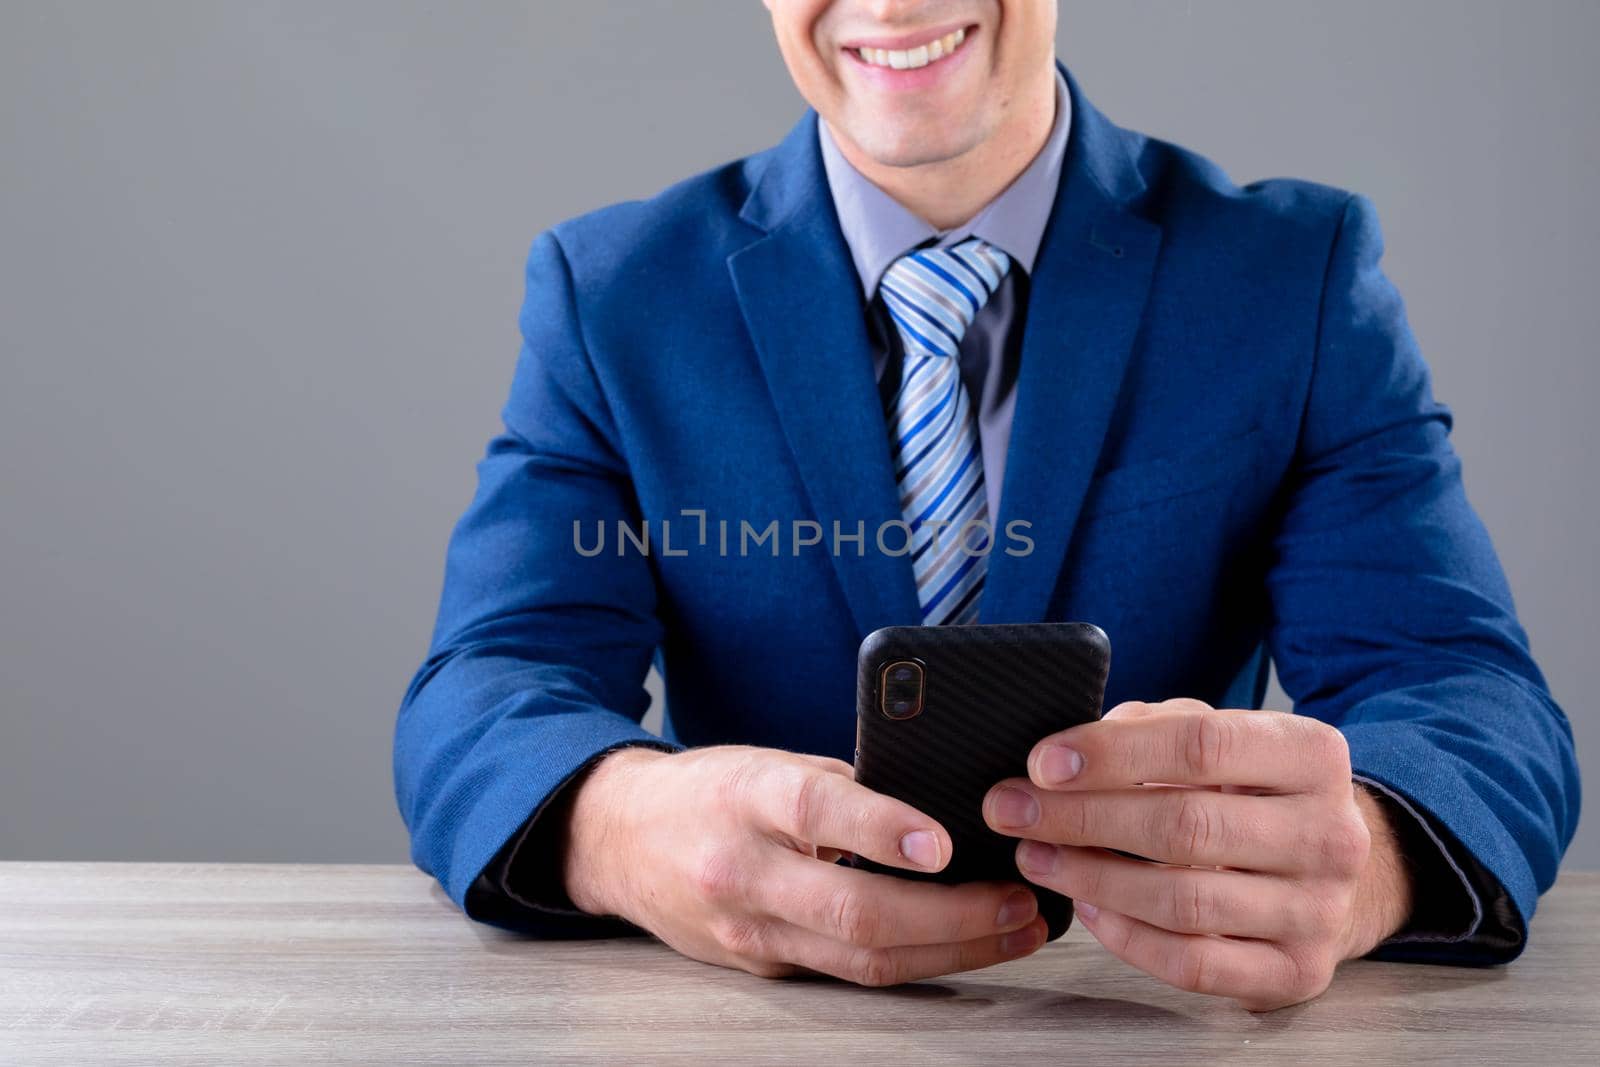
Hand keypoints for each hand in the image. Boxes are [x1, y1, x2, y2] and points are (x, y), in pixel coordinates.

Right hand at [561, 745, 1046, 984]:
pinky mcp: (761, 966)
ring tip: (1017, 931)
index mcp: (747, 798)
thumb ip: (845, 785)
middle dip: (952, 917)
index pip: (818, 812)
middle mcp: (742, 871)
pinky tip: (963, 946)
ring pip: (862, 961)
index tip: (946, 843)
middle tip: (1019, 902)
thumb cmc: (710, 789)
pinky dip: (914, 961)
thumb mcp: (768, 762)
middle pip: (854, 912)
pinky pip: (848, 973)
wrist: (619, 840)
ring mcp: (749, 930)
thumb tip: (943, 804)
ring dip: (952, 951)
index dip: (884, 829)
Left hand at [982, 699, 1414, 1010]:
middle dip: (1081, 818)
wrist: (1325, 864)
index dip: (1112, 754)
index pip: (1201, 744)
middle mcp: (1332, 835)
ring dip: (1090, 879)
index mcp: (1315, 755)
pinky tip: (1085, 906)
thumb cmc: (1247, 788)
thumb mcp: (1215, 733)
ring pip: (1184, 901)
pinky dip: (1126, 937)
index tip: (1041, 763)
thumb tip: (1062, 758)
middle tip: (1010, 810)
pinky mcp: (1297, 972)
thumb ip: (1150, 728)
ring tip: (1034, 856)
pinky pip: (1193, 964)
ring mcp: (1319, 911)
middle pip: (1185, 826)